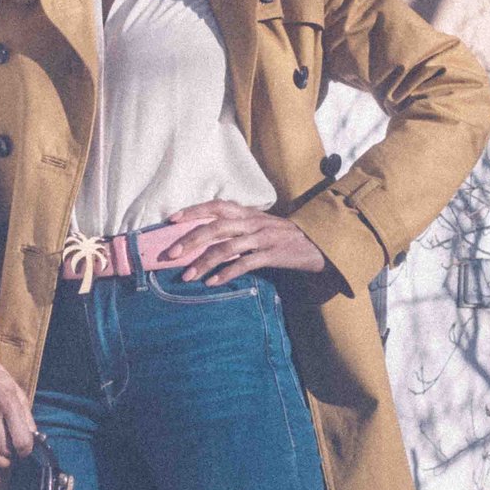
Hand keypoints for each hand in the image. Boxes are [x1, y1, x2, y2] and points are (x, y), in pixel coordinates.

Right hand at [0, 348, 35, 482]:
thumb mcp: (15, 389)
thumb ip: (26, 415)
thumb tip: (34, 438)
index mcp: (7, 400)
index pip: (22, 439)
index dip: (26, 451)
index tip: (24, 452)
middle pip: (4, 448)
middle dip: (11, 457)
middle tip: (12, 455)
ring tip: (3, 460)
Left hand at [166, 199, 328, 283]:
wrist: (318, 245)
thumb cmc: (283, 236)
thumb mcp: (260, 225)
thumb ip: (237, 226)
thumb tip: (206, 235)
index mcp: (248, 213)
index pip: (216, 206)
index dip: (193, 210)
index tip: (172, 220)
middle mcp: (253, 222)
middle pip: (216, 227)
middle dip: (191, 239)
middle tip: (171, 254)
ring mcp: (263, 238)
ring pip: (227, 247)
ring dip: (204, 262)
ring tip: (187, 276)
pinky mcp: (272, 255)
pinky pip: (245, 264)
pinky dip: (227, 273)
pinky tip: (212, 282)